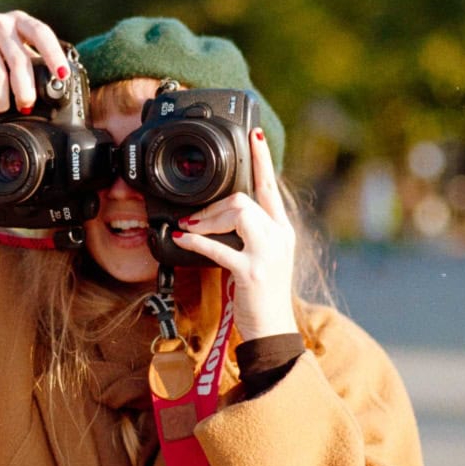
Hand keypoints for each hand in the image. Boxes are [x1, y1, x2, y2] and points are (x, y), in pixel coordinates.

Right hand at [0, 11, 70, 113]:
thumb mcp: (9, 47)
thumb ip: (28, 59)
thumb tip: (55, 85)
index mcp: (19, 21)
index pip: (42, 33)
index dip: (54, 55)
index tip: (62, 76)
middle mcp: (0, 23)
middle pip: (20, 62)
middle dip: (25, 90)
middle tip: (26, 105)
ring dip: (1, 100)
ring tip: (1, 108)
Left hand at [170, 128, 298, 340]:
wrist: (273, 330)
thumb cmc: (262, 294)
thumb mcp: (262, 256)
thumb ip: (249, 232)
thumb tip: (219, 213)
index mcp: (282, 230)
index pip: (271, 187)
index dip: (262, 160)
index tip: (254, 135)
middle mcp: (279, 237)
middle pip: (246, 199)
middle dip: (215, 205)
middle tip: (195, 219)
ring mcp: (268, 254)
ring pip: (238, 214)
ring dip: (207, 219)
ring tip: (190, 229)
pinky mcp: (252, 272)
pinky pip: (219, 247)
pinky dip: (196, 241)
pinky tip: (182, 238)